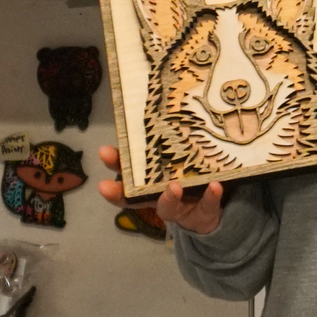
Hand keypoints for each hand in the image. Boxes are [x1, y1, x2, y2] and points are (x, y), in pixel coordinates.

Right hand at [95, 145, 224, 234]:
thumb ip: (168, 140)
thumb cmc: (191, 176)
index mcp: (150, 185)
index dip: (109, 169)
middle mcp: (159, 198)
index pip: (125, 179)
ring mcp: (180, 207)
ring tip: (173, 186)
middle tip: (107, 185)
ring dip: (169, 196)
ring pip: (169, 206)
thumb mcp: (180, 157)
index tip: (102, 155)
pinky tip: (214, 185)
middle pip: (137, 196)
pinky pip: (206, 204)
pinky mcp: (203, 212)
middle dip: (122, 191)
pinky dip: (210, 196)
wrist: (215, 209)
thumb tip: (159, 105)